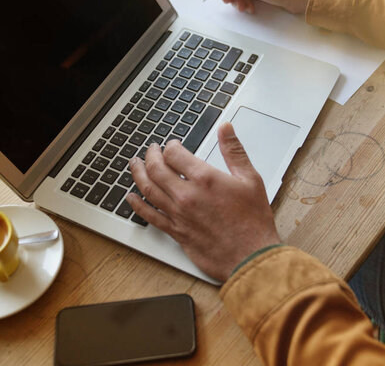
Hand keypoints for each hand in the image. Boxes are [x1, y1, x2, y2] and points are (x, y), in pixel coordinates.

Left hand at [126, 123, 280, 281]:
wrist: (250, 256)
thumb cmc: (253, 220)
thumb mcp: (250, 179)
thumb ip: (234, 151)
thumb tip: (226, 128)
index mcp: (205, 179)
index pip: (175, 154)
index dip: (171, 145)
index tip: (172, 145)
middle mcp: (187, 195)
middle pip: (156, 168)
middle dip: (151, 155)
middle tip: (150, 150)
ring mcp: (179, 214)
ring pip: (148, 189)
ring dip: (138, 173)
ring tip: (134, 164)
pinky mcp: (176, 232)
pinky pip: (150, 216)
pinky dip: (137, 205)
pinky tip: (131, 198)